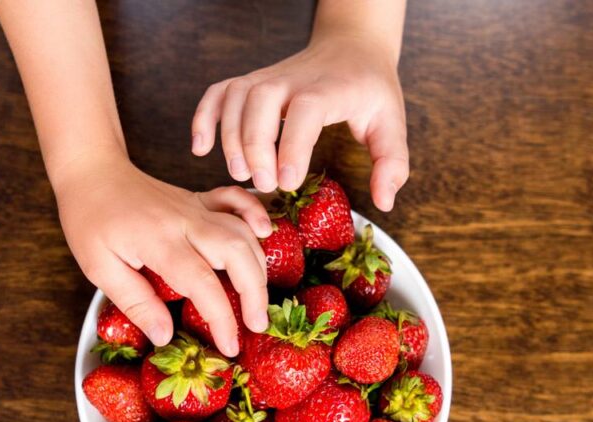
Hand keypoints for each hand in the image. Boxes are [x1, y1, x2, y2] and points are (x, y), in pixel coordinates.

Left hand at [55, 154, 272, 356]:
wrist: (92, 171)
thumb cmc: (90, 218)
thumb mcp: (99, 267)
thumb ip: (135, 302)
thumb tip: (165, 336)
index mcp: (159, 242)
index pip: (202, 283)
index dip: (222, 318)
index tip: (229, 346)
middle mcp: (186, 222)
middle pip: (237, 253)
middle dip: (255, 293)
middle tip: (257, 326)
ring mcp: (196, 207)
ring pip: (243, 231)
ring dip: (259, 265)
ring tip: (259, 300)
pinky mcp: (199, 199)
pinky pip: (236, 200)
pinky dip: (256, 214)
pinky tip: (266, 233)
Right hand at [191, 35, 408, 210]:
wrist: (352, 48)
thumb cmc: (370, 91)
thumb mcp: (391, 125)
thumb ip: (391, 164)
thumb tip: (384, 201)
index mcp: (328, 89)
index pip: (304, 111)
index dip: (292, 146)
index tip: (286, 182)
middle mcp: (291, 79)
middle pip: (260, 102)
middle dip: (255, 146)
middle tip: (264, 185)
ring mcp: (266, 78)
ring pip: (235, 98)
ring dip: (229, 138)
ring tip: (239, 173)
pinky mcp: (249, 82)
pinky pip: (217, 93)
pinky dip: (203, 117)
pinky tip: (200, 147)